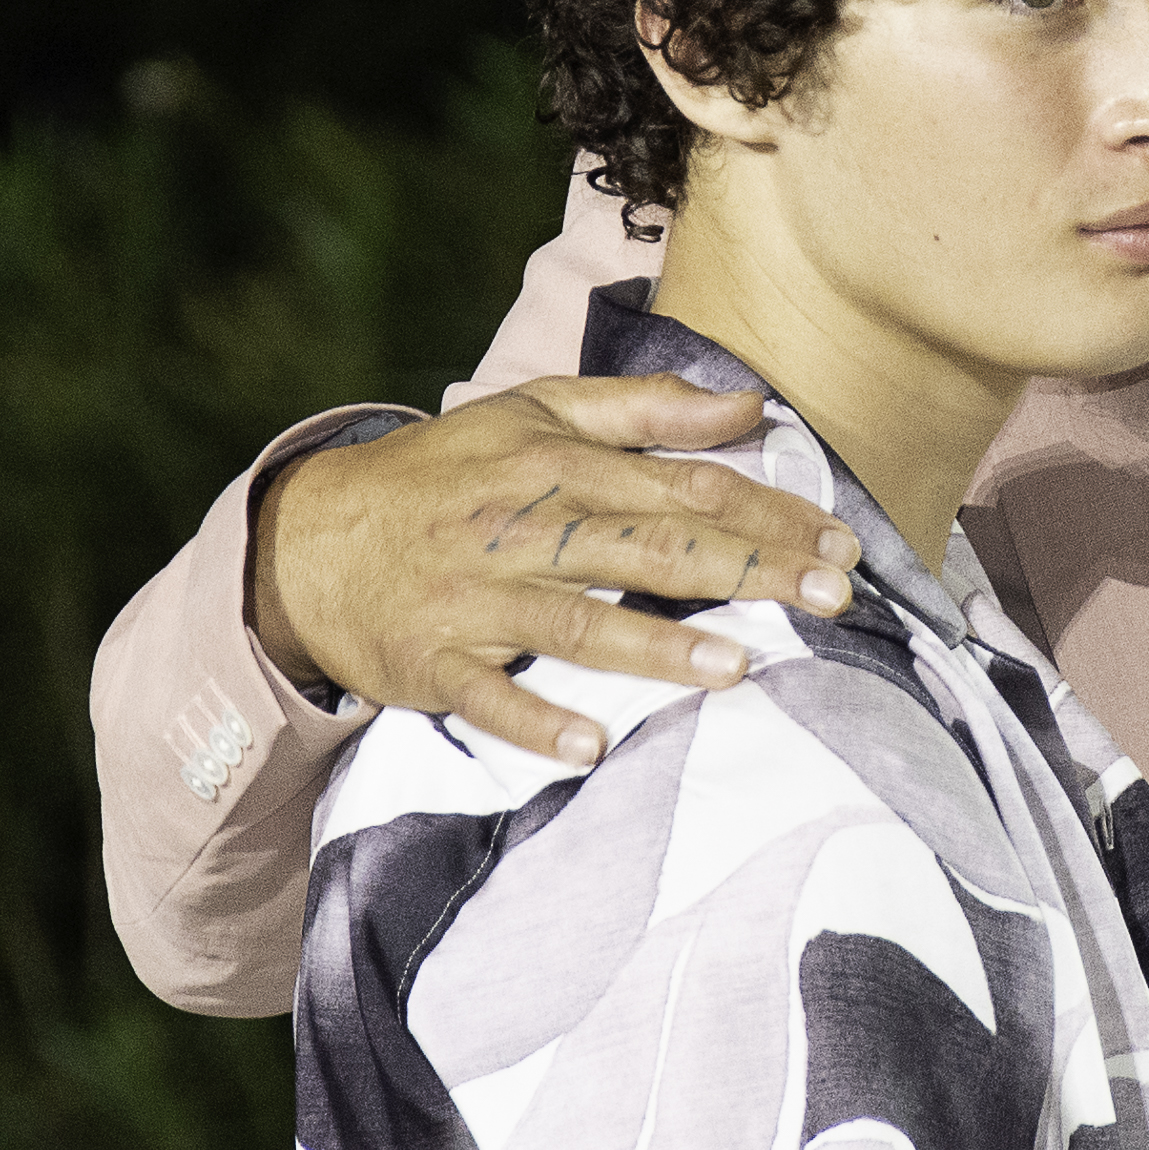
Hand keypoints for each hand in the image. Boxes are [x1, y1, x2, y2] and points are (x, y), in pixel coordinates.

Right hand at [251, 375, 859, 764]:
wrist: (307, 536)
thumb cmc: (445, 472)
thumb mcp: (535, 411)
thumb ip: (645, 408)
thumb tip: (748, 406)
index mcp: (556, 465)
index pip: (684, 488)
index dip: (769, 511)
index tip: (842, 539)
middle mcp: (523, 528)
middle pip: (650, 547)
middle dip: (748, 569)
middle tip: (830, 594)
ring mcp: (475, 599)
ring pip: (577, 622)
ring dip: (657, 645)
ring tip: (736, 665)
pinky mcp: (431, 661)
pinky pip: (487, 696)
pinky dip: (535, 719)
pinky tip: (592, 743)